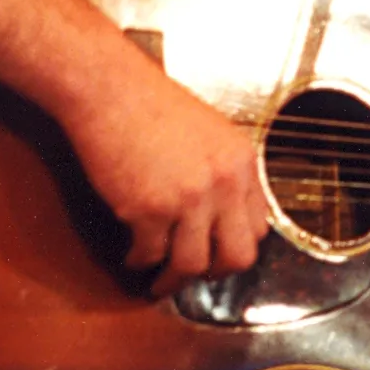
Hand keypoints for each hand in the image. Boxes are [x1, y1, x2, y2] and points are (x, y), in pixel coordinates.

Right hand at [60, 53, 268, 295]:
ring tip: (160, 280)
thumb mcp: (211, 133)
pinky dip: (140, 261)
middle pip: (237, 256)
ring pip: (192, 264)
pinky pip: (149, 254)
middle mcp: (224, 183)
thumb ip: (223, 172)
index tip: (219, 252)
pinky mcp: (149, 209)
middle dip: (216, 274)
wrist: (111, 89)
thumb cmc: (152, 105)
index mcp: (242, 163)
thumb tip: (223, 212)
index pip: (258, 226)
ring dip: (173, 279)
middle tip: (197, 277)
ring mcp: (188, 199)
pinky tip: (133, 255)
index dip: (236, 245)